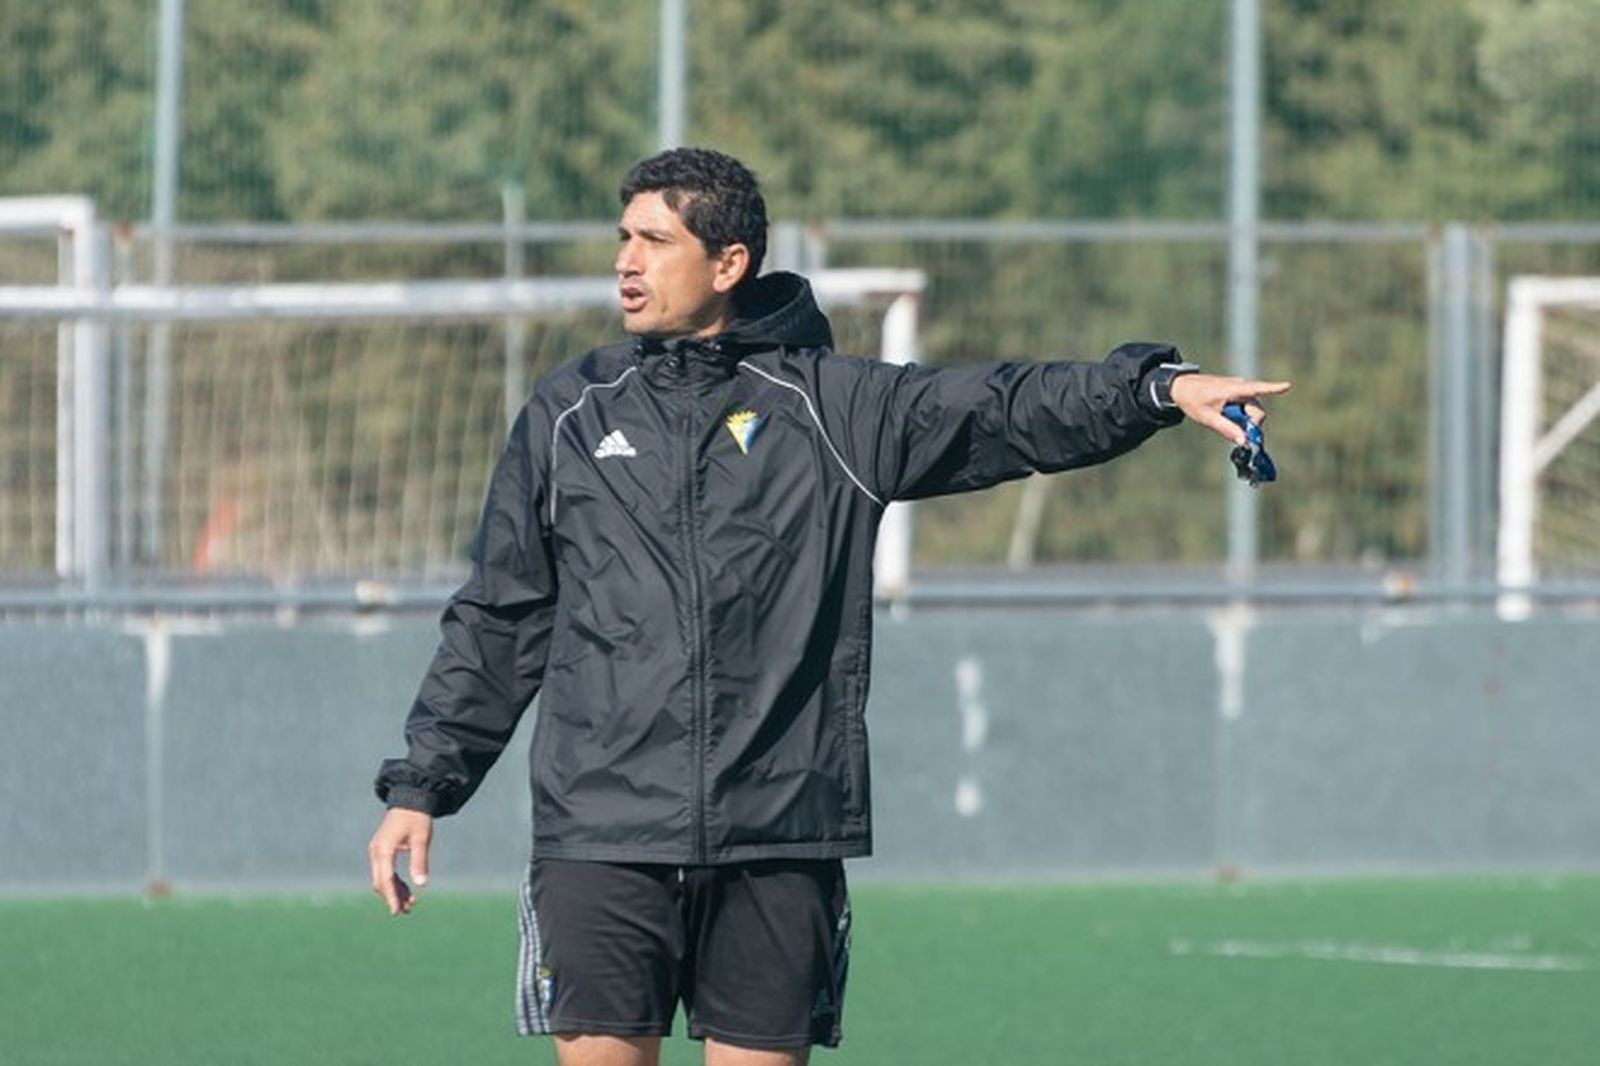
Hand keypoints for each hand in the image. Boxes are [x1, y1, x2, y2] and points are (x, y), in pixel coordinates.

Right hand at [367, 807, 432, 914]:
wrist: (410, 798)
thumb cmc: (417, 818)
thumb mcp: (421, 839)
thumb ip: (419, 861)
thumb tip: (421, 885)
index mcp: (384, 849)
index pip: (385, 880)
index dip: (391, 897)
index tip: (397, 911)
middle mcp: (376, 851)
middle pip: (380, 882)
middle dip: (393, 897)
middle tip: (408, 909)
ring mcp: (377, 850)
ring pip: (382, 878)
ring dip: (394, 890)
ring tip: (410, 903)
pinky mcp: (381, 850)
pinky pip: (384, 871)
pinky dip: (394, 881)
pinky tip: (407, 889)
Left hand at [1169, 374, 1290, 444]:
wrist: (1181, 387)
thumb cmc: (1193, 400)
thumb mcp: (1208, 418)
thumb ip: (1226, 429)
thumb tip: (1243, 441)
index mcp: (1233, 389)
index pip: (1256, 388)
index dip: (1273, 388)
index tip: (1287, 385)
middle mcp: (1240, 387)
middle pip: (1257, 410)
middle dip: (1251, 424)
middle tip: (1239, 437)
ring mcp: (1239, 390)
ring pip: (1252, 411)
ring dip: (1244, 421)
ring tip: (1224, 422)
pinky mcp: (1237, 394)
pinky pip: (1245, 408)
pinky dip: (1240, 417)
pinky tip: (1226, 418)